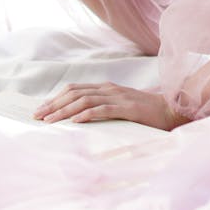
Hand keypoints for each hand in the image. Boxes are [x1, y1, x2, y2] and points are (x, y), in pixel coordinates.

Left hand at [34, 82, 188, 131]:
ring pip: (84, 100)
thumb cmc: (146, 113)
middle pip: (74, 93)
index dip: (55, 98)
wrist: (172, 110)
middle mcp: (109, 89)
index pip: (74, 89)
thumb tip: (80, 119)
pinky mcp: (127, 107)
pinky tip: (75, 121)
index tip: (40, 110)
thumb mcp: (121, 107)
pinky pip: (102, 109)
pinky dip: (86, 114)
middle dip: (53, 104)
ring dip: (64, 111)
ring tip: (50, 121)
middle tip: (37, 116)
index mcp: (106, 88)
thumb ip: (103, 108)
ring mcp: (118, 97)